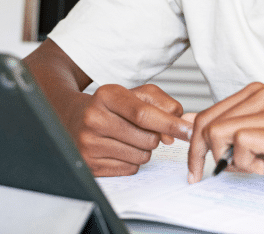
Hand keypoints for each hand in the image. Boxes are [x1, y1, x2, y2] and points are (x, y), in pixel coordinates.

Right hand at [68, 83, 193, 176]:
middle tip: (142, 128)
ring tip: (128, 137)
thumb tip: (178, 130)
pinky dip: (131, 161)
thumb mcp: (136, 94)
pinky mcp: (90, 164)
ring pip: (141, 156)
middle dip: (155, 136)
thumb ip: (164, 105)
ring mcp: (89, 143)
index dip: (170, 124)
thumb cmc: (112, 106)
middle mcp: (94, 118)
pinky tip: (119, 148)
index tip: (189, 132)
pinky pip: (129, 169)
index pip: (144, 113)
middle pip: (147, 138)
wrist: (74, 117)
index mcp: (106, 95)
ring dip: (144, 149)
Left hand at [187, 83, 263, 192]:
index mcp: (255, 93)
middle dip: (201, 155)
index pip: (206, 114)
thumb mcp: (260, 137)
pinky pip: (241, 142)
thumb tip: (189, 122)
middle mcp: (262, 95)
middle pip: (207, 123)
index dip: (195, 145)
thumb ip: (229, 128)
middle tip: (215, 174)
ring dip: (226, 159)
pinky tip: (262, 168)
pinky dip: (243, 163)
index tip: (197, 168)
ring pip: (219, 131)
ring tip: (250, 168)